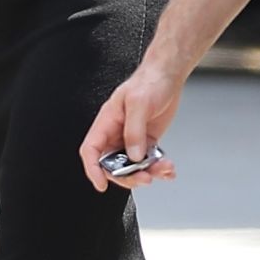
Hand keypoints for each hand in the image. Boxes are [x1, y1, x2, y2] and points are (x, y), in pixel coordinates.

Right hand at [80, 59, 183, 190]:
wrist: (169, 75)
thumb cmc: (149, 81)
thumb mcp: (139, 103)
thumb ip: (134, 131)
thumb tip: (134, 155)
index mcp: (107, 122)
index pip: (91, 150)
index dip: (93, 169)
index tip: (102, 184)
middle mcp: (117, 133)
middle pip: (113, 165)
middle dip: (128, 176)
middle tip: (145, 177)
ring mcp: (132, 138)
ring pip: (132, 166)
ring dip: (147, 173)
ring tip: (163, 169)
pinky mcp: (147, 141)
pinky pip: (148, 161)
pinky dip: (158, 169)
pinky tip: (168, 169)